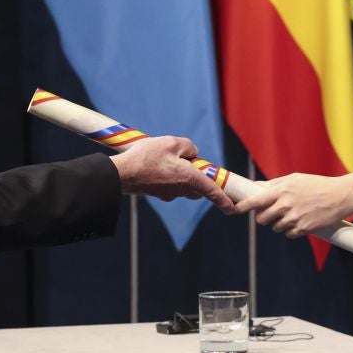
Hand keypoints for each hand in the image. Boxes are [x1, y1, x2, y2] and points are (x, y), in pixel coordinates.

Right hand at [110, 137, 236, 211]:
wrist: (119, 174)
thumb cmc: (145, 157)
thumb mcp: (171, 143)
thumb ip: (188, 146)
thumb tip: (193, 154)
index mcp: (189, 178)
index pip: (212, 191)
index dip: (224, 200)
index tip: (233, 209)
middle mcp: (181, 190)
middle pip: (198, 186)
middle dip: (199, 177)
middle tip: (191, 160)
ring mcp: (168, 194)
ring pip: (184, 184)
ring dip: (182, 173)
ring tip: (167, 157)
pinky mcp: (157, 192)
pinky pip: (170, 184)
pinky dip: (170, 175)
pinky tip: (156, 163)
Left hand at [246, 172, 352, 237]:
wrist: (340, 196)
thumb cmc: (317, 184)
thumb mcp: (294, 179)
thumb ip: (274, 184)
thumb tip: (256, 187)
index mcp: (282, 190)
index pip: (255, 201)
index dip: (243, 206)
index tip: (235, 209)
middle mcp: (286, 205)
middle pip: (262, 218)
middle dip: (263, 217)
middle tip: (271, 212)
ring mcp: (294, 218)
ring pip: (275, 227)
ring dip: (278, 223)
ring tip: (291, 214)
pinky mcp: (303, 229)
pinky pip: (288, 234)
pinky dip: (290, 230)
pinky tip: (300, 221)